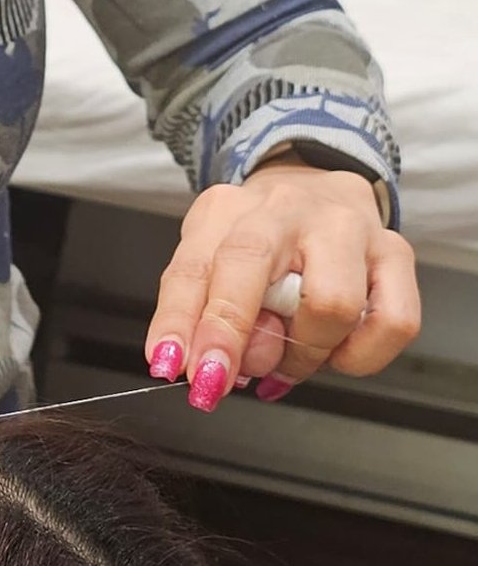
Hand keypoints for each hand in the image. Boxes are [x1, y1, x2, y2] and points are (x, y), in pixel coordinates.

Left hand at [144, 163, 419, 411]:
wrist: (318, 186)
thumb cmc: (257, 235)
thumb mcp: (209, 259)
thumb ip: (203, 309)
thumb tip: (213, 368)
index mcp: (226, 210)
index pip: (194, 267)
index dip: (180, 322)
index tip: (170, 364)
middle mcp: (285, 210)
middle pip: (253, 266)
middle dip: (230, 333)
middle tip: (219, 378)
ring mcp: (348, 228)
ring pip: (333, 305)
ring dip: (303, 353)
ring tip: (290, 354)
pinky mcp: (396, 253)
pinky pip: (391, 323)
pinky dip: (359, 355)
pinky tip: (336, 349)